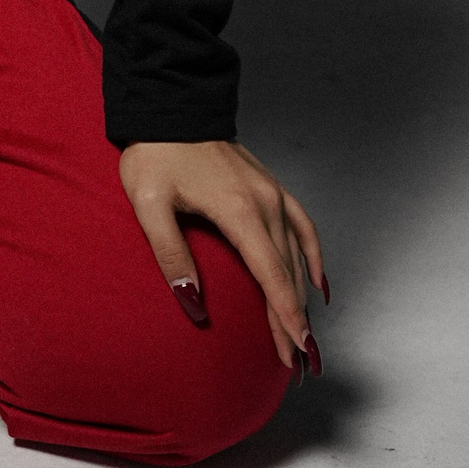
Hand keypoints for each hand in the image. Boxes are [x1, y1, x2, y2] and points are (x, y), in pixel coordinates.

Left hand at [119, 138, 326, 371]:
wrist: (169, 102)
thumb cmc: (154, 153)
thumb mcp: (148, 204)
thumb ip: (171, 255)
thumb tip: (193, 305)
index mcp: (239, 211)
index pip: (271, 276)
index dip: (286, 318)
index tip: (297, 353)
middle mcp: (265, 203)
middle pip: (287, 274)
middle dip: (294, 321)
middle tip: (297, 365)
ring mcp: (272, 193)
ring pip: (296, 255)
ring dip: (302, 299)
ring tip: (304, 338)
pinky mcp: (269, 186)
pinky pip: (303, 225)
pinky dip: (314, 255)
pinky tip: (319, 282)